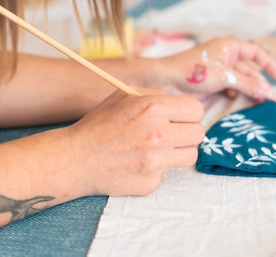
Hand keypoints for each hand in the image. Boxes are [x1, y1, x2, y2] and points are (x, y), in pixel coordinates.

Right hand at [66, 88, 203, 196]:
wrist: (77, 158)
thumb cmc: (101, 123)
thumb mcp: (126, 95)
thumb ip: (157, 96)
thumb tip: (182, 105)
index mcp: (153, 107)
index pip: (196, 110)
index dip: (189, 112)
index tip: (182, 115)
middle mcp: (158, 134)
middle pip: (199, 133)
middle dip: (187, 130)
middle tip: (173, 131)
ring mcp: (155, 161)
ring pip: (191, 154)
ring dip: (179, 150)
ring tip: (159, 146)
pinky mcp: (151, 181)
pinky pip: (169, 172)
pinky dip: (159, 167)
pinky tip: (140, 161)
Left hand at [154, 37, 275, 100]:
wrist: (166, 82)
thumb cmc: (194, 71)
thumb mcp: (224, 76)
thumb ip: (247, 83)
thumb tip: (268, 92)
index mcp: (228, 47)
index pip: (255, 52)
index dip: (270, 64)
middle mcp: (224, 56)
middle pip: (249, 69)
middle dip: (260, 82)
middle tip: (270, 99)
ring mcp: (218, 70)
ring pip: (241, 80)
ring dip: (250, 90)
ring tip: (259, 103)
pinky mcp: (212, 83)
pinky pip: (231, 87)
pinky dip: (237, 94)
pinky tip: (239, 101)